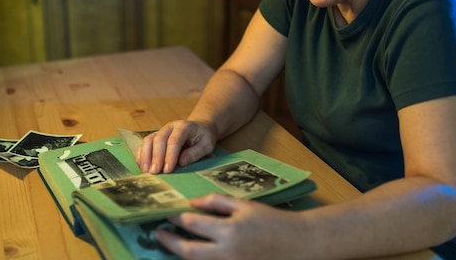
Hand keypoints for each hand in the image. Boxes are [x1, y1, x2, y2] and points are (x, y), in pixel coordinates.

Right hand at [136, 120, 216, 173]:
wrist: (199, 128)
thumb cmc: (203, 137)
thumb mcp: (206, 145)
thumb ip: (195, 153)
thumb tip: (181, 162)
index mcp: (184, 127)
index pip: (174, 141)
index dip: (170, 155)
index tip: (168, 170)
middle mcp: (170, 127)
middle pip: (159, 140)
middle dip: (156, 157)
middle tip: (155, 172)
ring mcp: (161, 131)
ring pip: (148, 140)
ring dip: (146, 156)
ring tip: (146, 171)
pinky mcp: (155, 137)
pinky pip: (144, 144)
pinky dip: (142, 155)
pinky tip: (142, 166)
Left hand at [154, 194, 303, 259]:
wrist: (298, 243)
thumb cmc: (271, 221)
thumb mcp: (245, 205)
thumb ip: (217, 202)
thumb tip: (193, 202)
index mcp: (230, 231)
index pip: (193, 224)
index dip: (177, 218)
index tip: (167, 214)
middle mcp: (227, 253)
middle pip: (188, 251)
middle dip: (170, 242)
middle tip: (157, 234)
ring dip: (182, 254)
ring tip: (171, 243)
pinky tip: (192, 252)